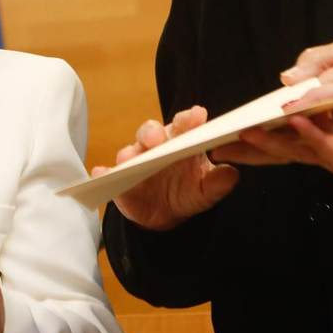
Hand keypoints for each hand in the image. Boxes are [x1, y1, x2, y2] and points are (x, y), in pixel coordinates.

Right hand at [102, 107, 239, 230]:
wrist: (165, 216)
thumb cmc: (187, 192)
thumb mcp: (206, 192)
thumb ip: (218, 183)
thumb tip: (232, 174)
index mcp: (180, 141)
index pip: (184, 124)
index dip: (189, 119)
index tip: (198, 116)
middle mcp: (155, 146)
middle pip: (151, 131)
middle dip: (153, 133)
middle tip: (158, 139)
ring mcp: (135, 161)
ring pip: (128, 150)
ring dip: (128, 153)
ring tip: (129, 158)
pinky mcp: (119, 178)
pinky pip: (109, 173)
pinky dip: (104, 173)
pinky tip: (101, 175)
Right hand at [233, 80, 332, 189]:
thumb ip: (318, 96)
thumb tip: (284, 102)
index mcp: (318, 123)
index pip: (279, 126)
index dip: (255, 126)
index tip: (230, 124)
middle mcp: (318, 141)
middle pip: (276, 144)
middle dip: (247, 144)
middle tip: (218, 144)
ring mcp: (330, 154)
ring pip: (291, 150)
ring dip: (267, 142)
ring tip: (244, 133)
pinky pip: (320, 148)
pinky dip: (306, 135)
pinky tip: (292, 123)